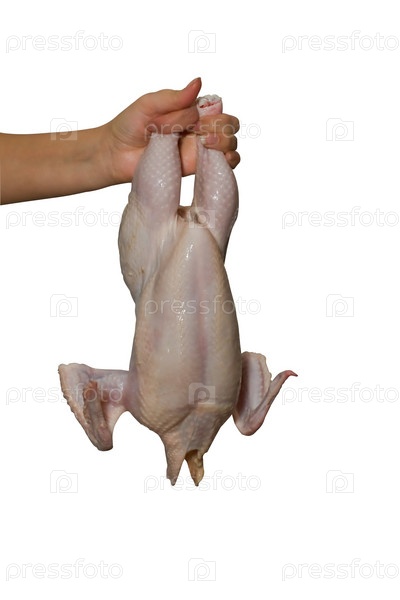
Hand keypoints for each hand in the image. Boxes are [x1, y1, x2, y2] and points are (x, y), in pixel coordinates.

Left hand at [104, 77, 239, 184]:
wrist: (116, 154)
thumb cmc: (129, 126)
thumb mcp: (149, 104)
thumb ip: (174, 97)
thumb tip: (199, 82)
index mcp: (190, 111)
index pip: (219, 108)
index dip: (216, 113)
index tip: (199, 119)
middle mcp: (198, 130)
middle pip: (230, 125)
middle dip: (223, 127)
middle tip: (201, 132)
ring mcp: (199, 151)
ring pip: (231, 144)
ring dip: (225, 142)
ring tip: (204, 144)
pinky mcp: (197, 169)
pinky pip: (224, 166)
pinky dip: (230, 161)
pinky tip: (219, 158)